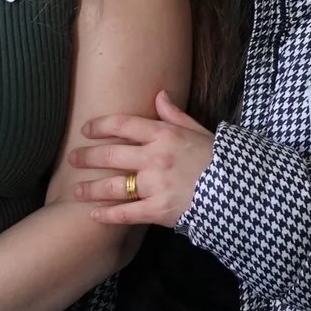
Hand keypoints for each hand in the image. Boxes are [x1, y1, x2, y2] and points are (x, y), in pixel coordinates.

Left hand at [71, 91, 215, 226]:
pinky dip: (107, 215)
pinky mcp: (158, 210)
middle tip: (72, 159)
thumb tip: (159, 95)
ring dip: (90, 188)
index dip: (100, 125)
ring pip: (113, 185)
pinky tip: (93, 215)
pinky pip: (126, 213)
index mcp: (165, 135)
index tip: (86, 130)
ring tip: (76, 190)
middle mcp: (155, 157)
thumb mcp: (199, 130)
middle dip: (87, 156)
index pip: (123, 124)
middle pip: (111, 154)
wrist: (238, 190)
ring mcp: (155, 185)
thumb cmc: (218, 158)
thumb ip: (175, 115)